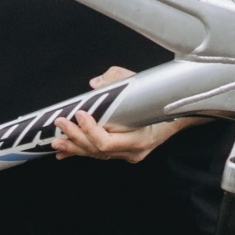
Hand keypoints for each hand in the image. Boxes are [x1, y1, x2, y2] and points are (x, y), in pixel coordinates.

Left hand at [52, 67, 185, 162]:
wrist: (178, 116)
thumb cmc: (158, 99)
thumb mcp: (138, 83)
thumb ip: (116, 80)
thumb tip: (95, 84)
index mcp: (140, 137)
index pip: (108, 141)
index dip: (90, 130)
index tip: (79, 114)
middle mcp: (134, 151)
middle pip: (99, 150)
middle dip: (76, 137)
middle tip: (60, 124)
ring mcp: (128, 154)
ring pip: (97, 154)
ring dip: (75, 147)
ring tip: (57, 141)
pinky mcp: (122, 153)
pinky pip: (99, 154)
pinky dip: (81, 151)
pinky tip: (65, 152)